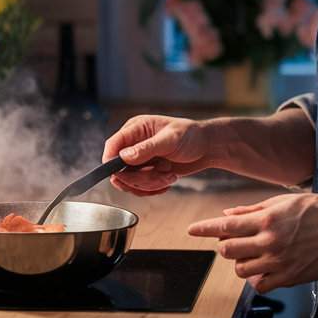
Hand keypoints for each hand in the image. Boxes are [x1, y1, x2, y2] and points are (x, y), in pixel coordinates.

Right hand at [102, 115, 217, 195]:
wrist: (207, 148)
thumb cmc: (191, 136)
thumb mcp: (170, 140)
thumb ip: (147, 148)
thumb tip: (123, 157)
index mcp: (135, 129)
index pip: (112, 145)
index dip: (111, 162)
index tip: (119, 175)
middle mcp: (134, 144)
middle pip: (119, 169)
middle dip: (140, 178)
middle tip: (161, 174)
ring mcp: (140, 160)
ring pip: (129, 182)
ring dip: (150, 184)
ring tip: (169, 175)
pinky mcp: (147, 172)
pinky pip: (139, 188)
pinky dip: (153, 188)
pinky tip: (168, 181)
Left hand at [188, 193, 317, 293]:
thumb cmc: (316, 211)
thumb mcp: (282, 202)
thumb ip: (252, 210)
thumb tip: (228, 213)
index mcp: (267, 220)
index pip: (225, 225)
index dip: (204, 228)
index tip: (191, 230)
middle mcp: (270, 241)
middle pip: (228, 250)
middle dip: (226, 245)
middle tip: (236, 240)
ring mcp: (279, 261)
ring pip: (240, 269)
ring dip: (241, 262)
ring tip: (254, 253)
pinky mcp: (288, 277)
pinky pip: (259, 286)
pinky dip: (256, 279)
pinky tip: (264, 268)